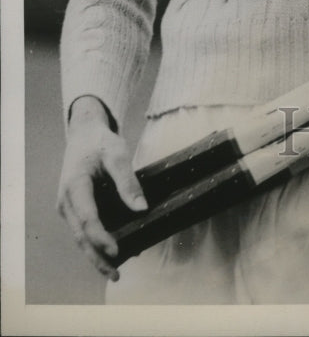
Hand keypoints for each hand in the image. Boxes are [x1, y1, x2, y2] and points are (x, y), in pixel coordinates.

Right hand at [56, 96, 146, 280]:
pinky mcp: (74, 209)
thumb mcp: (117, 154)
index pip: (87, 219)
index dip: (102, 237)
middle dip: (97, 257)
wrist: (84, 134)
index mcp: (74, 186)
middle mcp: (66, 201)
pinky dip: (97, 243)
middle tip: (116, 275)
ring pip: (80, 237)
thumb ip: (128, 181)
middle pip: (80, 236)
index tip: (117, 251)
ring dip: (96, 255)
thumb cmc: (101, 143)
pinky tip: (115, 253)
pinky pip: (84, 230)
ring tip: (116, 271)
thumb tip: (142, 209)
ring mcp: (68, 207)